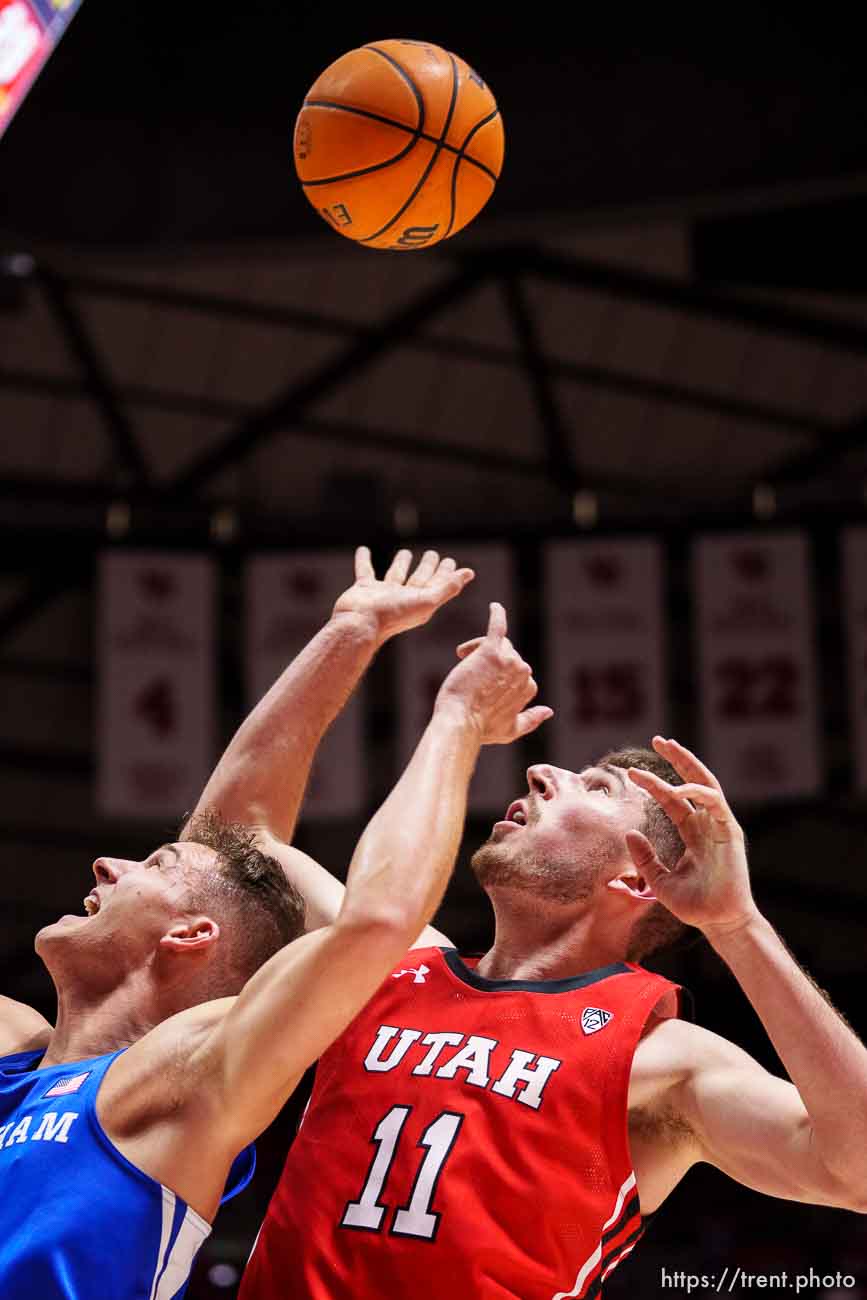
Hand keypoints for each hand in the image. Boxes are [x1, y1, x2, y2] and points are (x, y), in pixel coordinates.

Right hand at [332, 546, 473, 645]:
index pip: (437, 584)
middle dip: (427, 567)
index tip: (451, 561)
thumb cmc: (394, 616)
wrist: (360, 624)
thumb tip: (470, 573)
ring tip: (405, 552)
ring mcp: (383, 594)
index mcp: (420, 603)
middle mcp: (403, 599)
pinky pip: (365, 570)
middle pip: (418, 579)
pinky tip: (363, 549)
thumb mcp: (427, 601)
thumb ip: (448, 588)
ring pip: (395, 574)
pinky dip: (363, 560)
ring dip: (401, 563)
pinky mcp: (364, 589)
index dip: (446, 573)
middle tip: (433, 553)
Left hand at [435, 603, 552, 744]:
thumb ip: (531, 720)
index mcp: (528, 686)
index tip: (482, 685)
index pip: (516, 670)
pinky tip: (494, 607)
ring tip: (463, 658)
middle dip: (490, 662)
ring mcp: (508, 659)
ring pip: (499, 644)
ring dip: (481, 649)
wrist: (460, 722)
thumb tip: (549, 711)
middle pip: (508, 654)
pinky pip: (498, 626)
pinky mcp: (490, 650)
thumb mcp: (511, 730)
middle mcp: (523, 671)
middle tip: (468, 673)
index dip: (498, 675)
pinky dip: (497, 614)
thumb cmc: (481, 729)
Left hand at [625, 737, 757, 937]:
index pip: (673, 800)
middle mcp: (708, 824)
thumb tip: (628, 834)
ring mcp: (721, 826)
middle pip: (693, 781)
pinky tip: (679, 787)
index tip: (631, 773)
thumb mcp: (659, 881)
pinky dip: (698, 791)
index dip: (654, 784)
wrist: (719, 922)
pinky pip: (716, 803)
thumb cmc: (695, 905)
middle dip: (678, 759)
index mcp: (694, 832)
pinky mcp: (731, 833)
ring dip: (688, 763)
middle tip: (658, 739)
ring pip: (706, 784)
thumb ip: (645, 858)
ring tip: (668, 746)